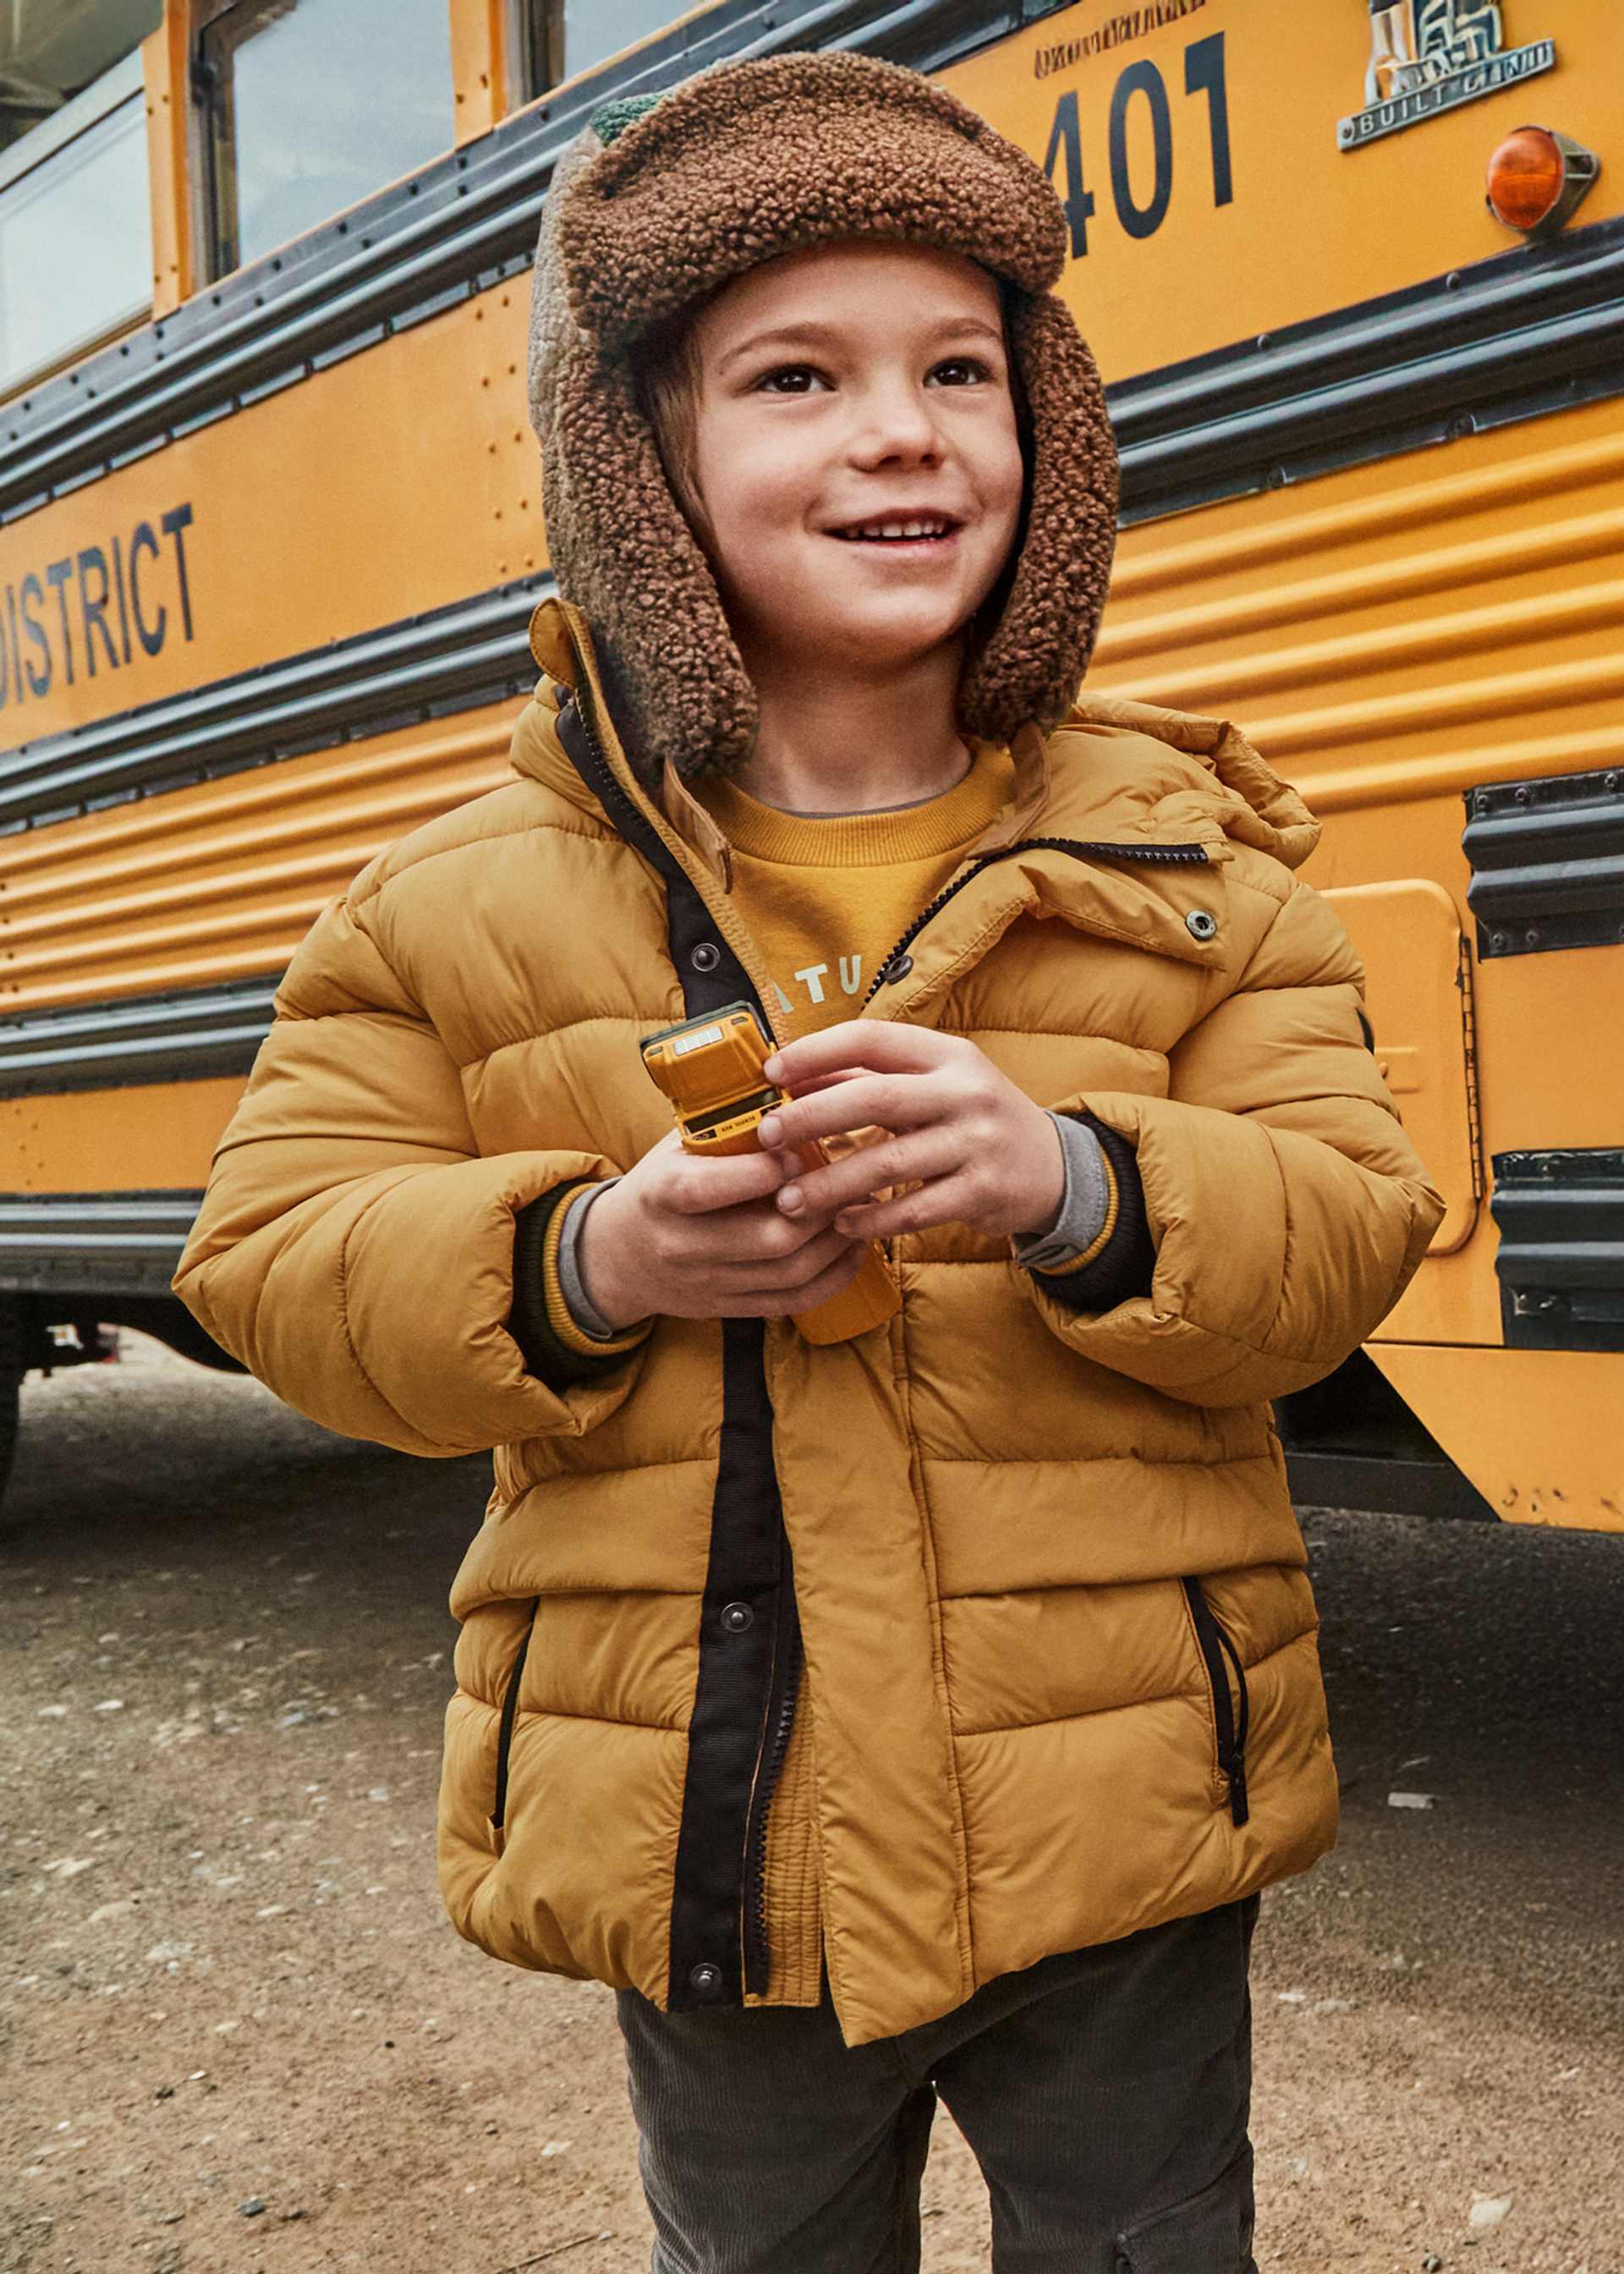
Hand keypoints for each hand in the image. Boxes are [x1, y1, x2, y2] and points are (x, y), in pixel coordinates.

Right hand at [577, 1128, 863, 1328]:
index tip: (798, 1149)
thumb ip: (724, 1125)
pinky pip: (793, 1302)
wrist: (618, 1257)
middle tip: (852, 1177)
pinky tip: (853, 1247)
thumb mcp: (674, 1147)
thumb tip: (795, 1083)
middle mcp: (683, 1245)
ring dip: (837, 1241)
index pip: (712, 1188)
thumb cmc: (660, 1184)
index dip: (765, 1171)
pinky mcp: (729, 1308)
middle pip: (769, 1238)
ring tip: (860, 1206)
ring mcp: (708, 1283)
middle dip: (820, 1207)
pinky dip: (833, 1277)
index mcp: (663, 1193)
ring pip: (790, 1273)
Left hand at [757, 1025, 1064, 1242]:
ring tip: (789, 1199)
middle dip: (810, 1117)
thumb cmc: (972, 1119)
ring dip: (830, 1183)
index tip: (771, 1073)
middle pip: (874, 1097)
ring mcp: (977, 1143)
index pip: (872, 1038)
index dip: (816, 1052)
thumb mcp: (934, 1085)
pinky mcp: (983, 1192)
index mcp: (947, 1054)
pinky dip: (872, 1219)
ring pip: (888, 1162)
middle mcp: (965, 1092)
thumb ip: (868, 1079)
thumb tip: (790, 1079)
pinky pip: (915, 1210)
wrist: (1052, 1167)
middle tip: (767, 1138)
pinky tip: (842, 1224)